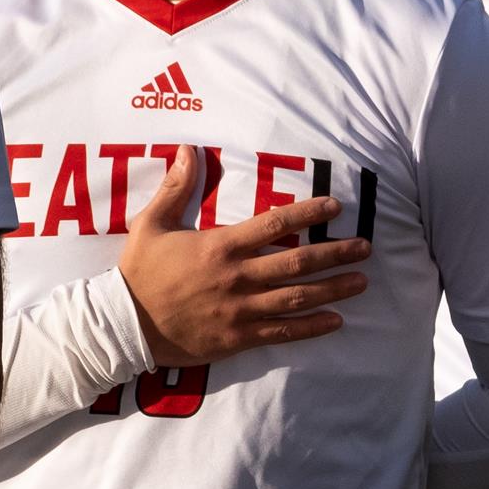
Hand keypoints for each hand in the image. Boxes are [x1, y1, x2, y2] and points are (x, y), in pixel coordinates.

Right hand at [118, 145, 370, 366]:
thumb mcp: (151, 224)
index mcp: (220, 246)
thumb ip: (176, 188)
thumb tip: (189, 149)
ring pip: (296, 298)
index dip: (309, 213)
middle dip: (335, 254)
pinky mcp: (238, 338)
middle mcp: (237, 277)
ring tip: (361, 281)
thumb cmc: (138, 273)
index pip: (275, 224)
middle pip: (297, 262)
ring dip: (333, 289)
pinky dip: (311, 328)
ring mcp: (240, 310)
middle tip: (365, 247)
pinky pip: (281, 332)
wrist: (122, 326)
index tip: (335, 207)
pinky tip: (336, 321)